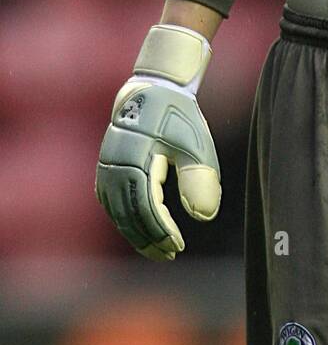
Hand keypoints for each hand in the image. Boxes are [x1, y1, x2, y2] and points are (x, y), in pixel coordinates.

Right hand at [95, 25, 220, 261]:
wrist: (154, 89)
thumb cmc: (179, 117)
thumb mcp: (196, 145)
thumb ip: (200, 178)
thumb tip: (204, 217)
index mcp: (137, 159)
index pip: (147, 207)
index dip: (162, 231)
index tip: (178, 246)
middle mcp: (115, 165)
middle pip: (128, 214)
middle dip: (148, 238)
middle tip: (170, 254)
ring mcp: (107, 166)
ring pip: (116, 210)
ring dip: (135, 232)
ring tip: (158, 248)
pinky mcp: (106, 166)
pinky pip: (110, 200)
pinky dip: (124, 217)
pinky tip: (139, 228)